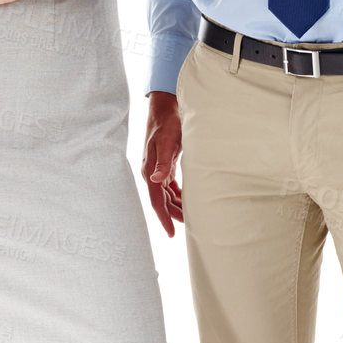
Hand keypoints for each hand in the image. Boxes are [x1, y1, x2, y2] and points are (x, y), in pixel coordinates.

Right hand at [142, 91, 182, 235]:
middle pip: (163, 201)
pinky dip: (179, 195)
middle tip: (191, 227)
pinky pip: (171, 187)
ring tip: (192, 217)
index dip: (164, 218)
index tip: (171, 233)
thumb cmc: (167, 123)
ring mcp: (158, 170)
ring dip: (177, 206)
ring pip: (168, 196)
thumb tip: (156, 180)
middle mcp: (152, 173)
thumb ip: (163, 162)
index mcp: (150, 170)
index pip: (157, 201)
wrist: (165, 108)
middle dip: (174, 215)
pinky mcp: (165, 165)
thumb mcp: (167, 141)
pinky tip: (188, 201)